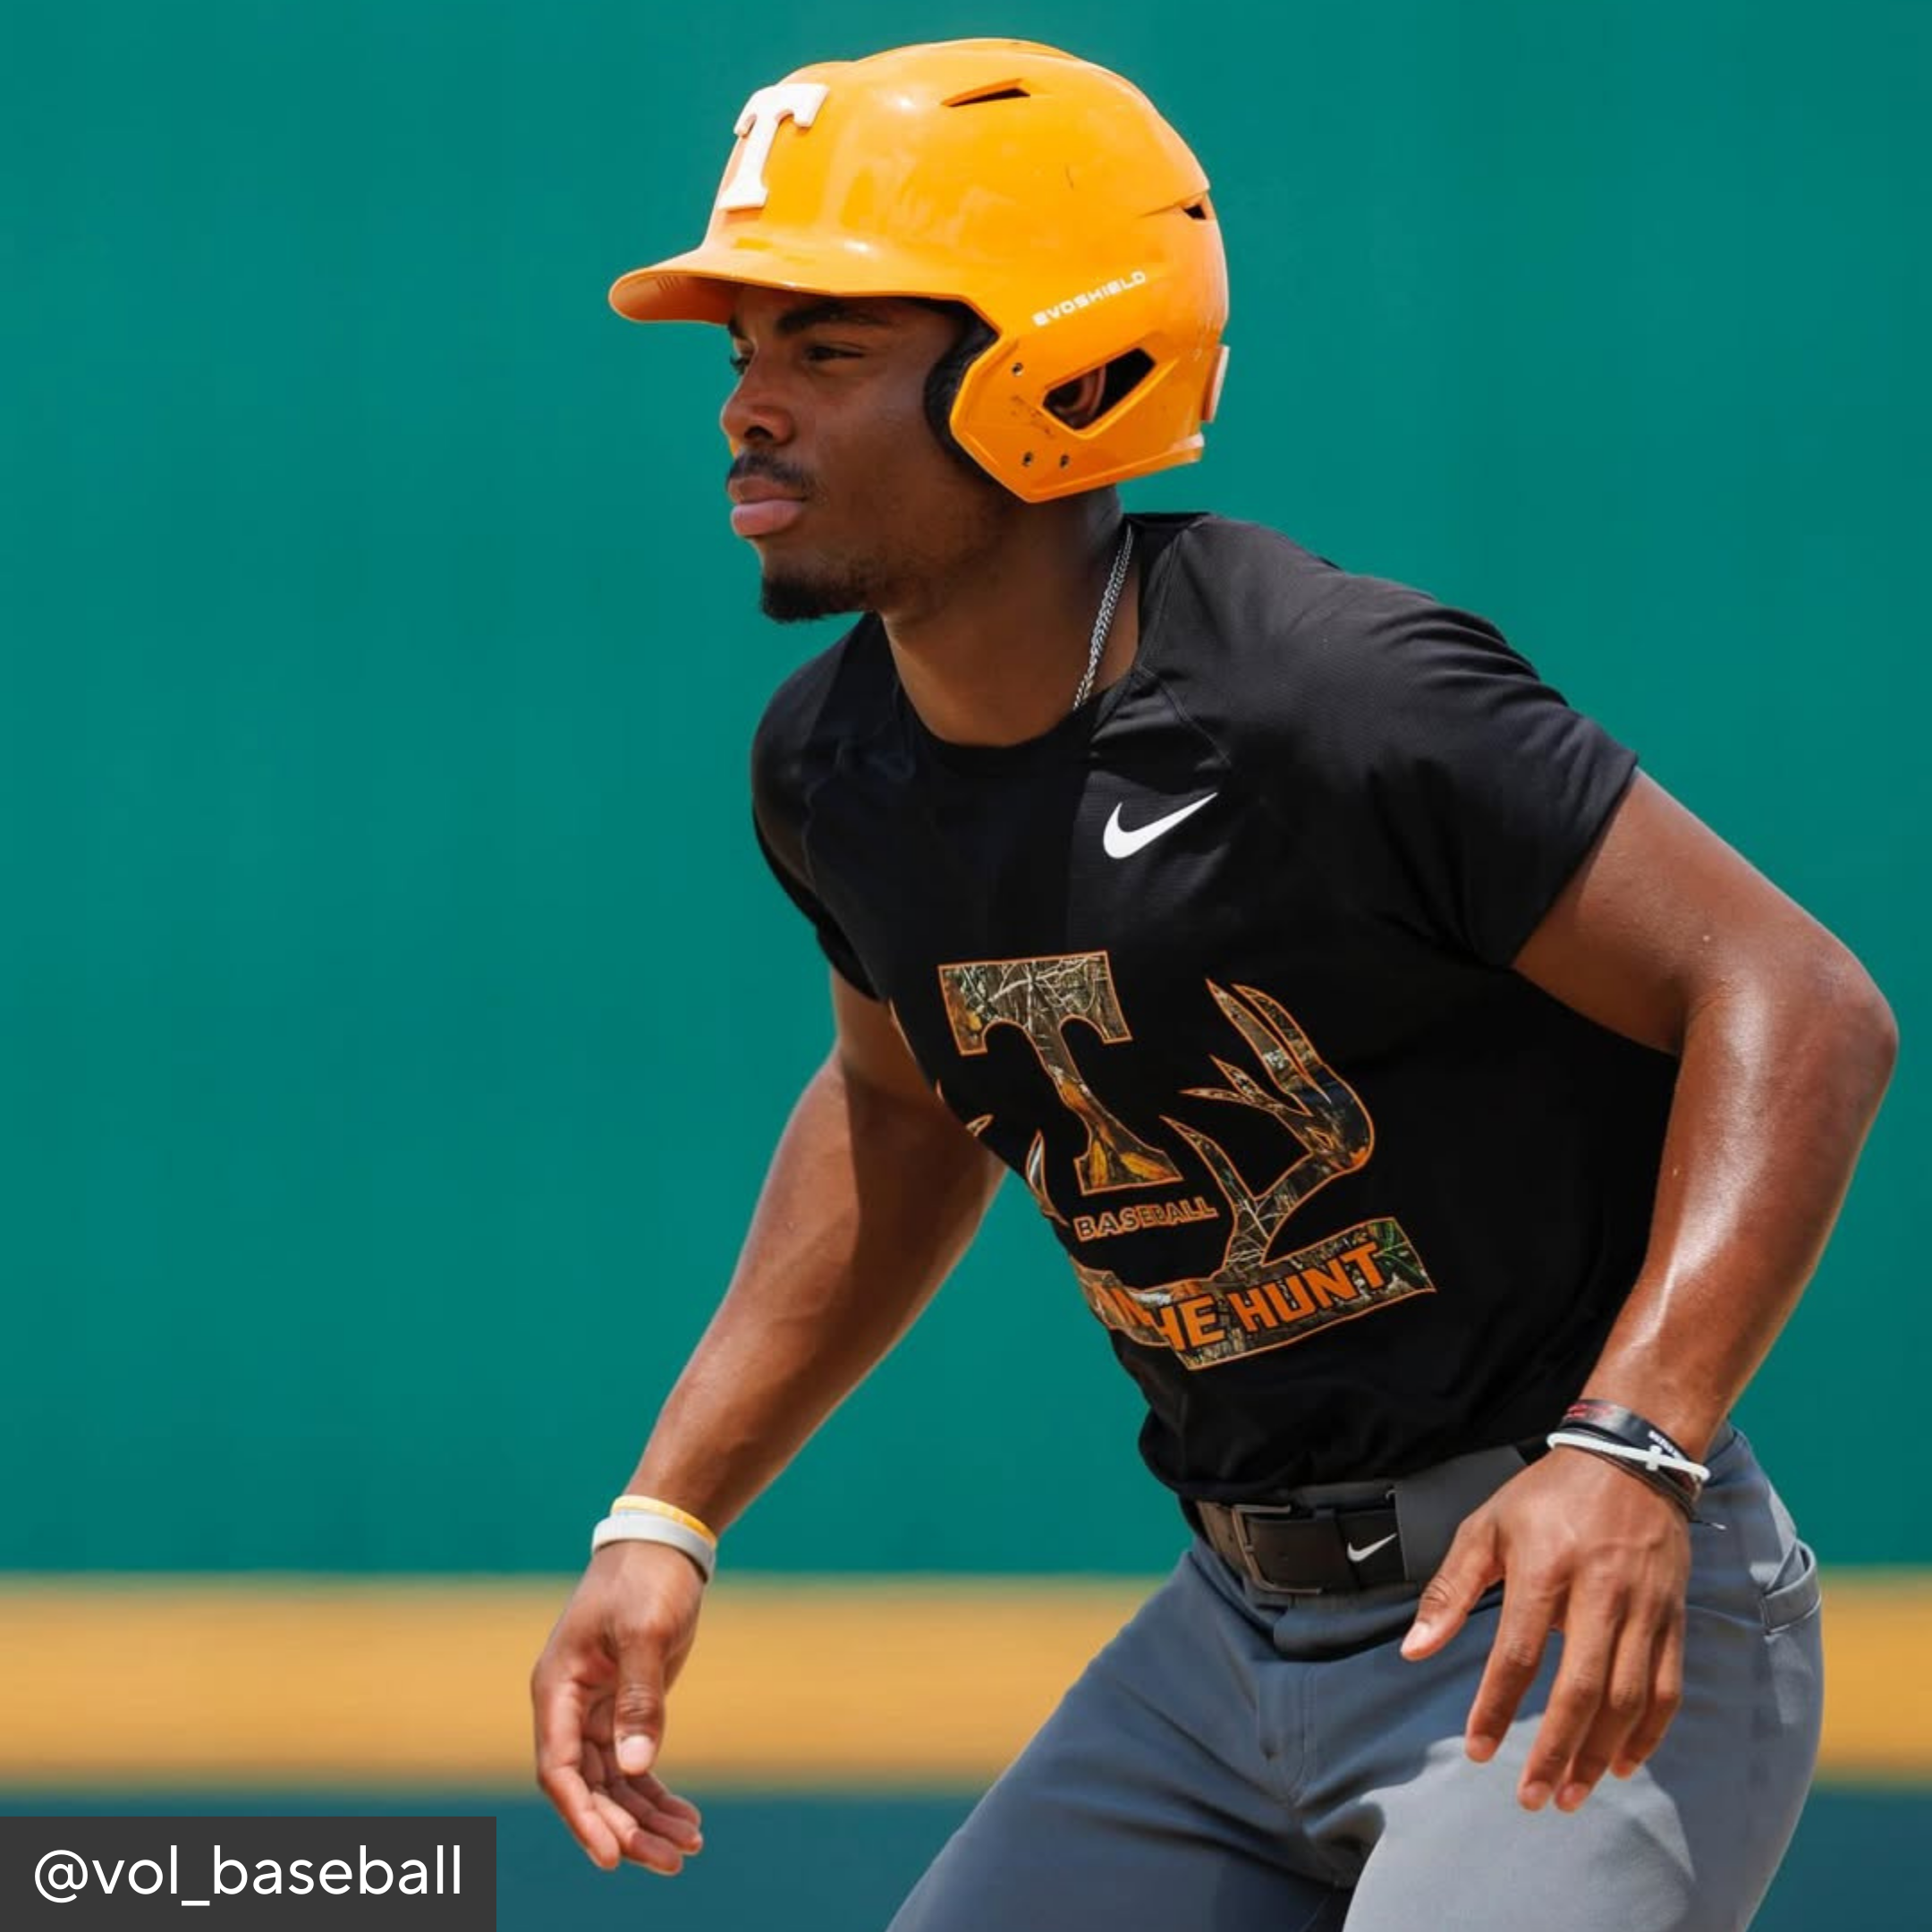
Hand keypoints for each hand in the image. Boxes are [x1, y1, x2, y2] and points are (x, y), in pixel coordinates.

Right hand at [531, 1541, 708, 1871]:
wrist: (664, 1545)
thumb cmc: (647, 1580)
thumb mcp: (646, 1632)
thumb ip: (639, 1698)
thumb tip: (638, 1766)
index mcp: (557, 1688)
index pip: (560, 1770)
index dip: (582, 1816)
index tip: (610, 1857)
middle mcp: (569, 1707)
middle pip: (589, 1788)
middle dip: (625, 1829)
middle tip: (671, 1861)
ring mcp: (596, 1711)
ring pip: (613, 1784)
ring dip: (645, 1819)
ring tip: (689, 1847)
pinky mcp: (624, 1709)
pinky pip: (633, 1767)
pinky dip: (655, 1793)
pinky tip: (686, 1818)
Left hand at [1400, 1448, 1690, 1812]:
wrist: (1630, 1461)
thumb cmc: (1546, 1498)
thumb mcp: (1485, 1527)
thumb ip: (1449, 1591)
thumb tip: (1414, 1651)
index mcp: (1545, 1567)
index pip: (1517, 1652)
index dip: (1496, 1706)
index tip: (1478, 1751)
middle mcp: (1600, 1591)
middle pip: (1580, 1688)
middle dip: (1556, 1752)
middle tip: (1533, 1798)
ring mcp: (1644, 1608)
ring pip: (1628, 1699)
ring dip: (1599, 1754)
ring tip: (1573, 1794)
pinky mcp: (1674, 1619)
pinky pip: (1667, 1690)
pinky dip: (1648, 1735)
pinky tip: (1622, 1763)